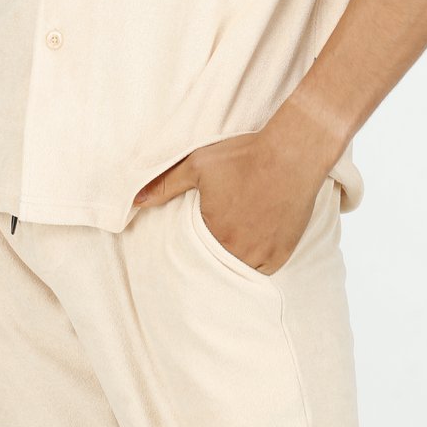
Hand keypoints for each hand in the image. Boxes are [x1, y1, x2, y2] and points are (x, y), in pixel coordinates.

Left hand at [132, 126, 328, 273]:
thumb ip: (166, 185)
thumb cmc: (244, 157)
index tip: (191, 246)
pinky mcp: (283, 253)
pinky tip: (252, 245)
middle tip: (213, 244)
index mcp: (214, 235)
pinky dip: (256, 262)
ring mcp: (263, 255)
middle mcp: (239, 252)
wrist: (291, 155)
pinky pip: (264, 270)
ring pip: (240, 271)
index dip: (191, 251)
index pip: (193, 256)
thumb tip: (135, 201)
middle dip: (212, 258)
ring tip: (231, 245)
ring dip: (234, 261)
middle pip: (217, 266)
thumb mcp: (198, 164)